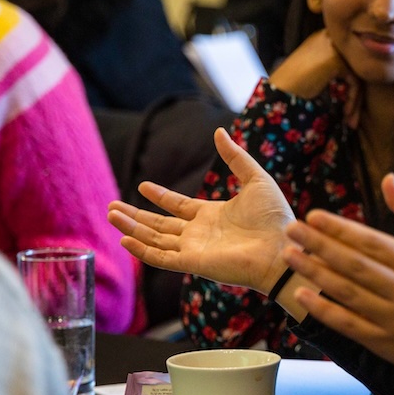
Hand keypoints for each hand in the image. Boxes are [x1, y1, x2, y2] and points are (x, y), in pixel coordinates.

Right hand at [107, 128, 294, 291]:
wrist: (282, 248)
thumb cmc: (275, 218)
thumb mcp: (256, 178)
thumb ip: (235, 157)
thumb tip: (219, 131)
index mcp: (212, 215)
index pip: (179, 206)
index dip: (160, 197)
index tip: (143, 186)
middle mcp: (199, 233)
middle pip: (159, 225)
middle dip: (135, 215)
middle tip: (111, 207)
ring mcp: (194, 249)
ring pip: (154, 239)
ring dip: (132, 228)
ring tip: (111, 215)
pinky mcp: (193, 263)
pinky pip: (161, 257)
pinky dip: (142, 250)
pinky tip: (125, 239)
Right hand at [268, 29, 363, 127]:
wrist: (280, 90)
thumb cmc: (293, 84)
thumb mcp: (317, 71)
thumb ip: (334, 69)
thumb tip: (357, 82)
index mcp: (324, 39)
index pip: (348, 60)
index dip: (351, 85)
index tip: (348, 108)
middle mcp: (330, 38)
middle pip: (355, 67)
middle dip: (356, 95)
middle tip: (353, 119)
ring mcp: (333, 47)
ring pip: (357, 75)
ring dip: (355, 101)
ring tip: (351, 121)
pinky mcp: (336, 59)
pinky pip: (354, 81)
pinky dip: (353, 99)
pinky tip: (346, 112)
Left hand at [281, 174, 393, 381]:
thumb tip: (388, 179)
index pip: (371, 242)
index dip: (340, 229)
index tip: (313, 216)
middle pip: (353, 265)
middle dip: (319, 246)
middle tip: (291, 230)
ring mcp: (391, 318)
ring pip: (347, 293)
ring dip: (315, 273)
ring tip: (289, 256)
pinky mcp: (382, 341)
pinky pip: (348, 324)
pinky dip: (323, 310)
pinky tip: (302, 295)